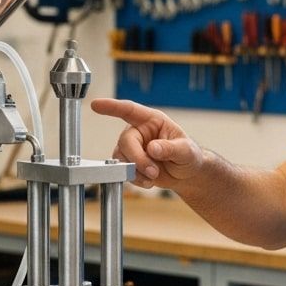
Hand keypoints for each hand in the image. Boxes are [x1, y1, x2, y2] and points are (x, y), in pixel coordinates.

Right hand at [90, 98, 204, 190]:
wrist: (186, 174)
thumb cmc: (189, 156)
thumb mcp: (186, 151)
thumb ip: (170, 149)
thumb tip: (152, 148)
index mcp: (153, 121)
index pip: (130, 110)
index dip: (112, 107)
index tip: (96, 104)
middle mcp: (139, 132)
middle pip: (125, 142)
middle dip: (137, 159)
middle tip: (153, 172)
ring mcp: (133, 148)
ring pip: (120, 158)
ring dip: (135, 171)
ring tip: (154, 176)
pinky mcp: (129, 163)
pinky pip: (122, 171)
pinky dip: (135, 179)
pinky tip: (149, 181)